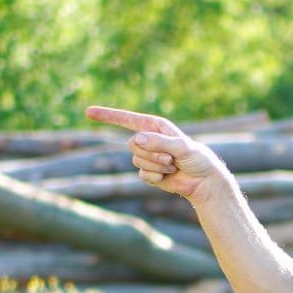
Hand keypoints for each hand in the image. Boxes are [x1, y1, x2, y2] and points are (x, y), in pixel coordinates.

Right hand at [84, 106, 230, 200]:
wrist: (203, 180)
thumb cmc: (197, 159)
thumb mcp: (182, 147)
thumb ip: (159, 142)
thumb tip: (135, 139)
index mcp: (155, 127)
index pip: (127, 119)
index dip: (107, 116)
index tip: (88, 112)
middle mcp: (149, 140)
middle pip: (132, 145)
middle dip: (152, 153)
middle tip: (171, 158)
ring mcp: (147, 156)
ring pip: (136, 160)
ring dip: (156, 165)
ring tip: (172, 166)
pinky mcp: (149, 172)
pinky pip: (142, 174)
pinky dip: (156, 177)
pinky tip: (168, 176)